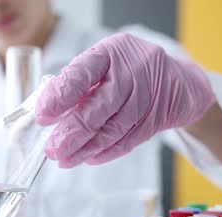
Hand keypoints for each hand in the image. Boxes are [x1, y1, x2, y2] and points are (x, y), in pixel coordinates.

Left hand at [35, 33, 214, 167]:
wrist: (178, 80)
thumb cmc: (128, 70)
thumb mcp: (103, 64)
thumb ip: (79, 84)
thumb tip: (49, 113)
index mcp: (109, 53)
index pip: (81, 74)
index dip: (60, 96)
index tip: (43, 116)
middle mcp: (131, 71)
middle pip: (98, 108)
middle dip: (71, 132)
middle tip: (52, 149)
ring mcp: (147, 96)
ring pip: (112, 129)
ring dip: (85, 149)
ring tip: (65, 159)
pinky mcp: (156, 119)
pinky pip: (128, 141)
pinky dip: (106, 152)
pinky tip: (88, 158)